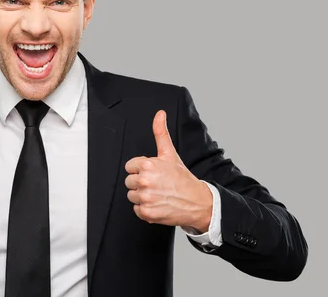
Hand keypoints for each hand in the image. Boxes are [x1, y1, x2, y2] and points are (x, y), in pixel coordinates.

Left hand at [124, 110, 211, 231]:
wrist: (198, 202)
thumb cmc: (182, 178)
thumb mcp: (170, 153)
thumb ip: (160, 132)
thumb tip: (159, 114)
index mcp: (148, 165)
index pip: (130, 167)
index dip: (141, 169)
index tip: (153, 173)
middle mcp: (145, 181)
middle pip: (129, 181)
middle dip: (141, 183)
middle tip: (157, 184)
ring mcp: (146, 197)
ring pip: (132, 196)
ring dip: (143, 197)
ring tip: (158, 194)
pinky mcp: (147, 212)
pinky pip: (136, 210)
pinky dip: (146, 210)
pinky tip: (158, 204)